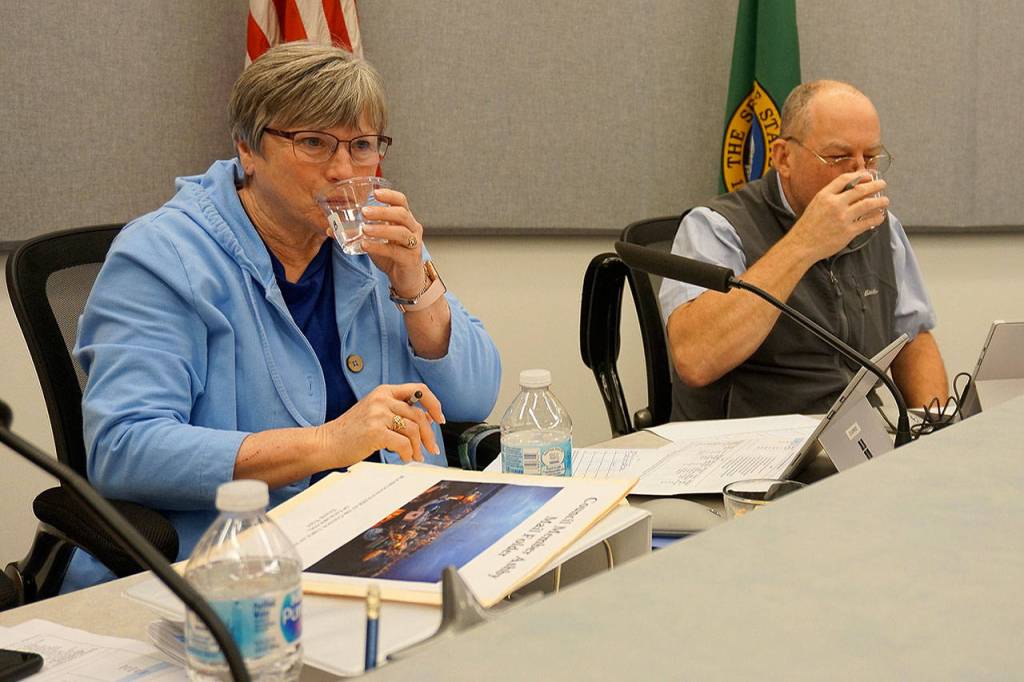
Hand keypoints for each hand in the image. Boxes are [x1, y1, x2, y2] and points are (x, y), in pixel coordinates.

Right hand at [314, 383, 445, 464]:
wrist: (326, 443)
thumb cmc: (351, 432)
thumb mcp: (375, 412)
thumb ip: (397, 411)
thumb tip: (428, 420)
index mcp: (384, 391)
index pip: (419, 390)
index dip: (434, 404)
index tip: (440, 419)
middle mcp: (382, 399)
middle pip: (419, 415)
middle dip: (429, 435)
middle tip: (432, 449)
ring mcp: (378, 414)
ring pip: (413, 430)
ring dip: (418, 447)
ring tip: (415, 457)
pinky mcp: (375, 432)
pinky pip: (403, 444)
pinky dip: (408, 454)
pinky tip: (404, 458)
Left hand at [358, 188, 427, 297]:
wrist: (407, 279)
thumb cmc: (393, 256)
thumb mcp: (377, 240)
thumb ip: (360, 232)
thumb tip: (332, 228)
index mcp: (405, 220)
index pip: (401, 201)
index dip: (390, 195)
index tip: (374, 193)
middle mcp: (413, 229)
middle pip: (401, 214)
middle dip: (382, 212)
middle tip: (364, 212)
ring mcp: (413, 244)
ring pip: (400, 232)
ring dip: (380, 229)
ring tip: (364, 229)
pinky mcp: (410, 259)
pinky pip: (395, 251)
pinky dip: (378, 247)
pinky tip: (365, 245)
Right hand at [786, 171, 889, 261]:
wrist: (802, 245)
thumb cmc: (808, 226)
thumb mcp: (816, 204)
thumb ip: (831, 196)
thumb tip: (851, 190)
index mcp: (824, 195)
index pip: (845, 179)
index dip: (860, 175)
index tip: (868, 175)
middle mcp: (834, 204)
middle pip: (860, 189)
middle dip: (875, 185)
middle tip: (882, 184)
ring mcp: (842, 218)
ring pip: (867, 205)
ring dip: (879, 201)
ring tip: (885, 201)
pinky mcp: (848, 232)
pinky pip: (867, 222)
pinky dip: (876, 218)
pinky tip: (880, 216)